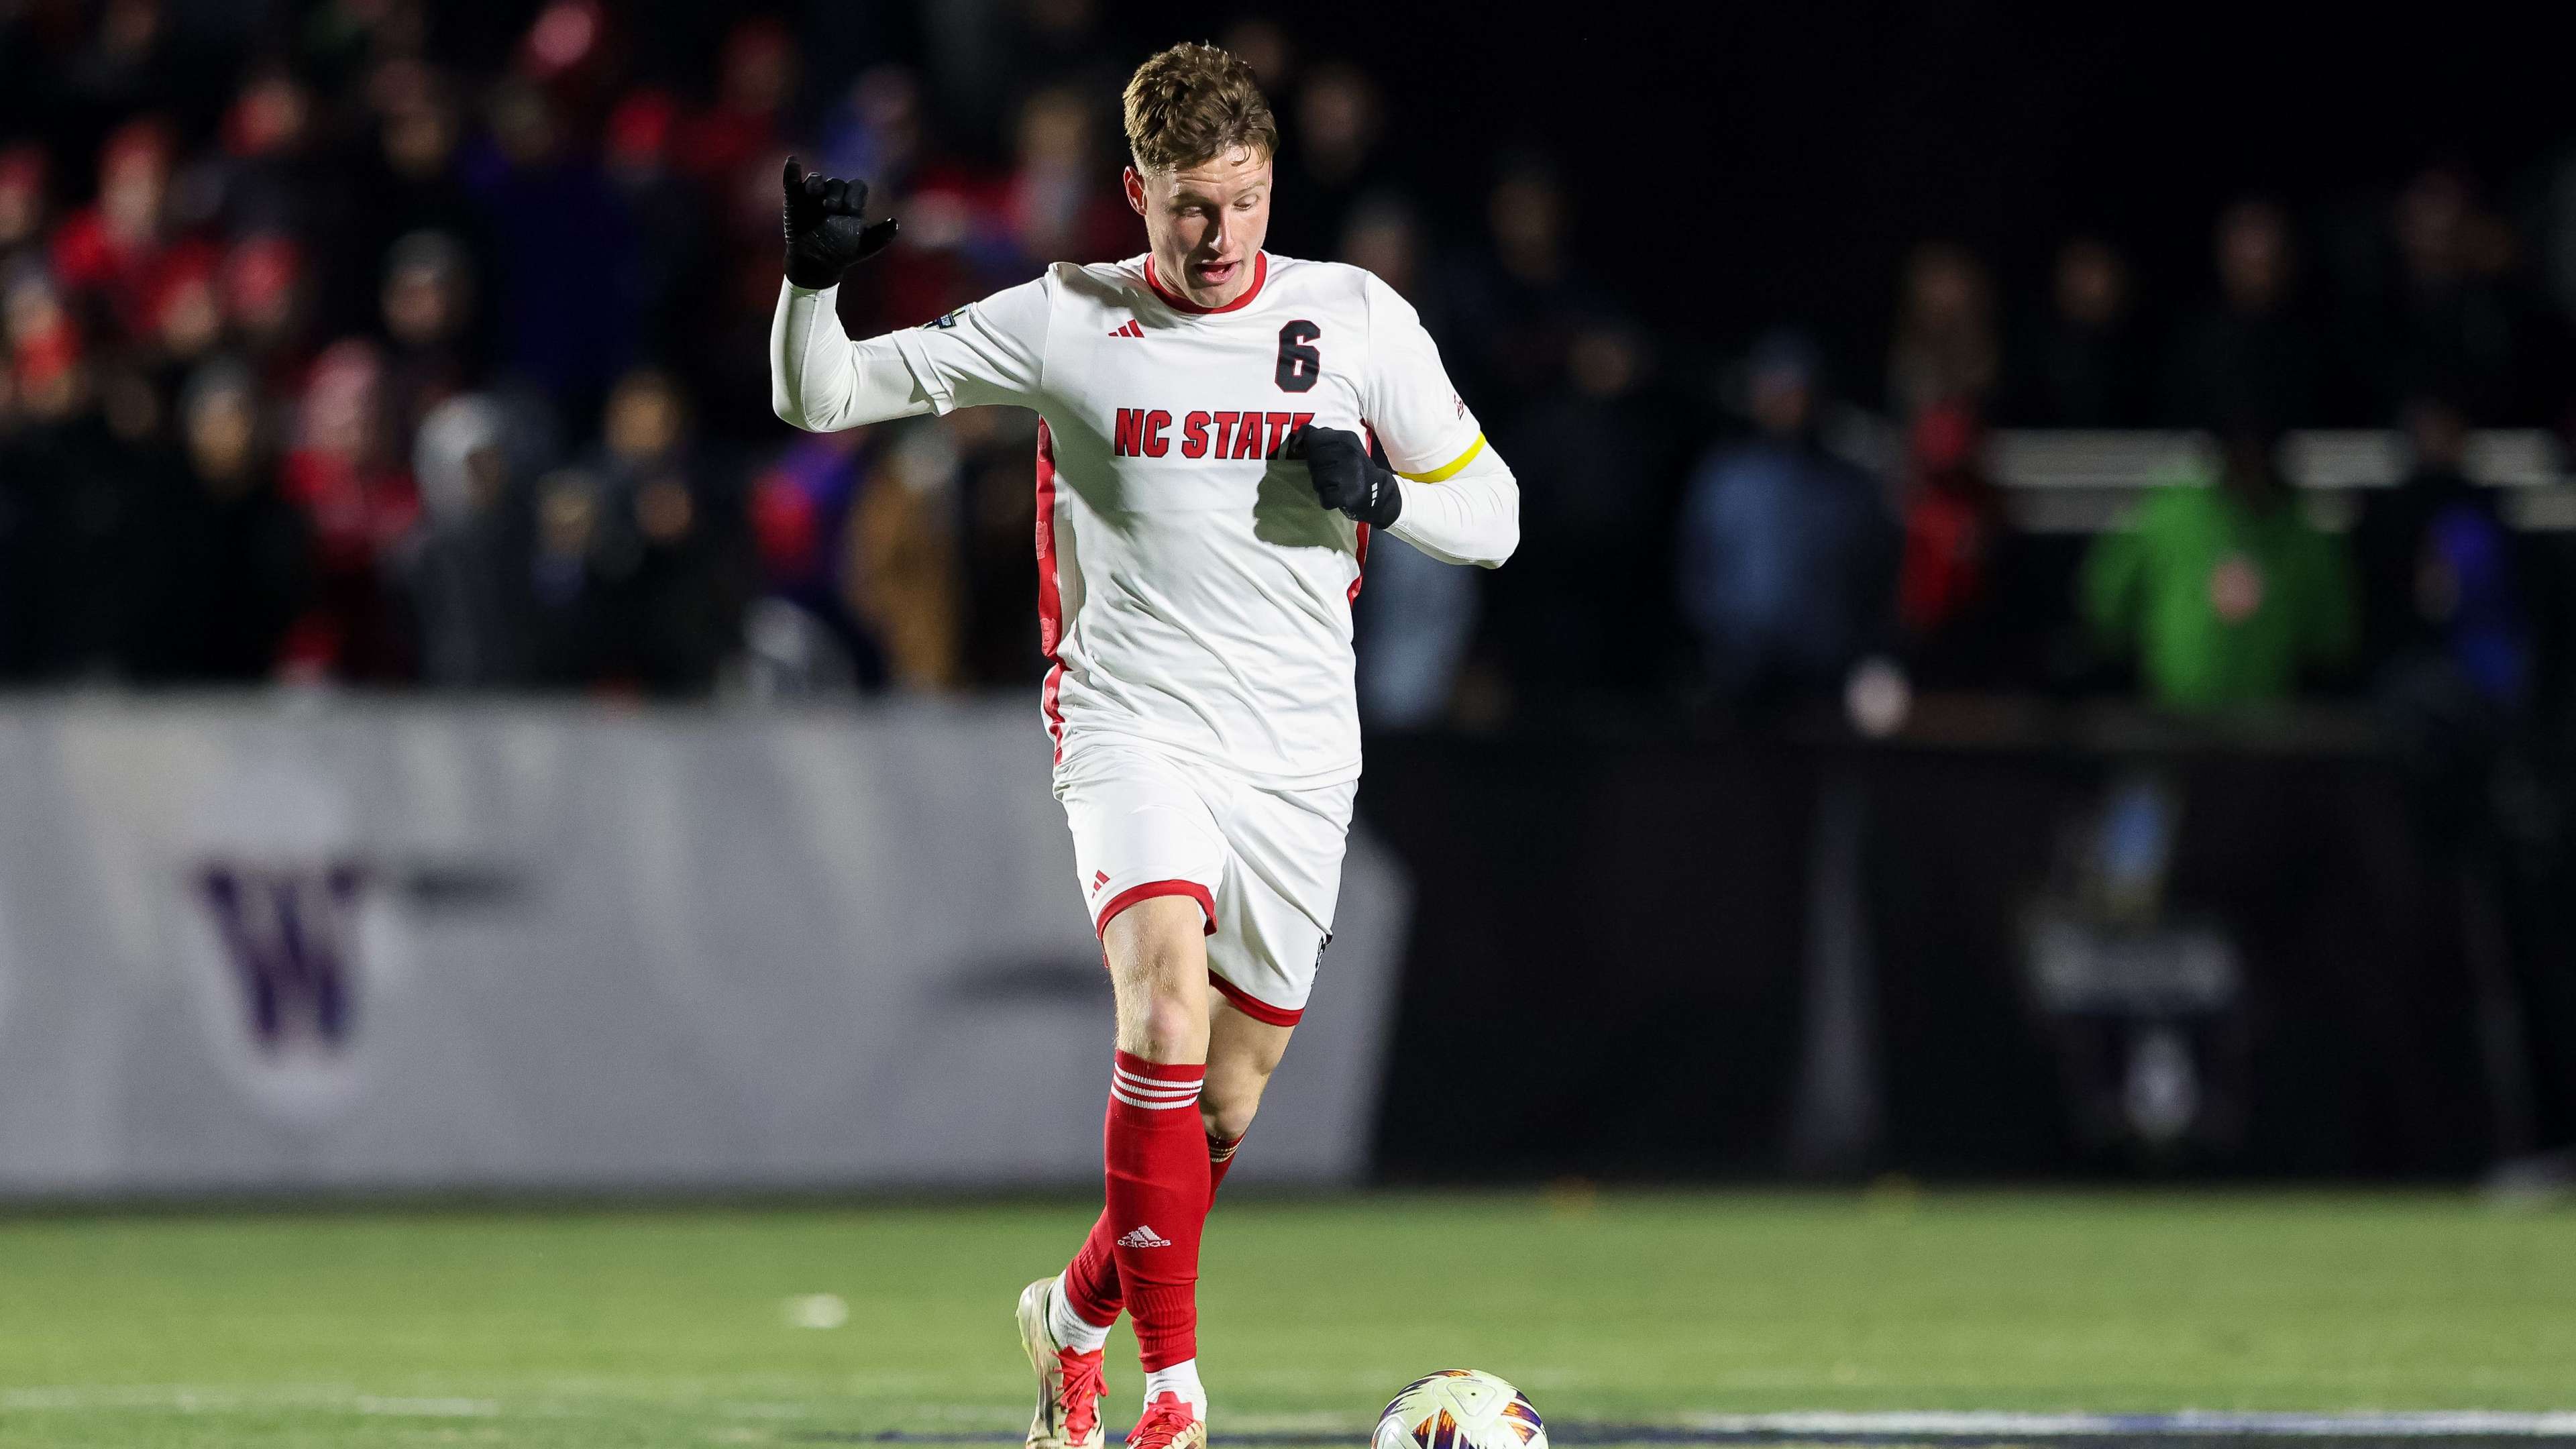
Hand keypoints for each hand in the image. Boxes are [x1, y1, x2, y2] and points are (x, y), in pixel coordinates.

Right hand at [782, 157, 899, 288]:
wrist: (816, 264)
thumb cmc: (843, 254)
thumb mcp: (865, 247)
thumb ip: (882, 236)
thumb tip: (895, 222)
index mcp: (852, 202)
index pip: (857, 187)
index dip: (855, 194)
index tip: (852, 210)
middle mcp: (833, 195)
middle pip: (837, 183)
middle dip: (836, 193)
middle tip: (832, 209)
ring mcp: (814, 196)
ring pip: (816, 180)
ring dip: (816, 183)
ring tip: (815, 193)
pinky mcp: (794, 199)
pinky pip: (792, 181)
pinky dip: (791, 171)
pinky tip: (793, 162)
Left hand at [1285, 424, 1402, 527]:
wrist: (1377, 492)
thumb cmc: (1352, 467)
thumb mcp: (1341, 445)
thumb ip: (1318, 437)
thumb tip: (1296, 441)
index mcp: (1347, 438)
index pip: (1313, 440)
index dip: (1311, 450)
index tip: (1320, 457)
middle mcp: (1350, 454)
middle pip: (1312, 461)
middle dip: (1317, 470)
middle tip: (1331, 474)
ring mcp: (1351, 474)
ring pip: (1316, 480)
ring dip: (1321, 486)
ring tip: (1336, 485)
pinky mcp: (1349, 495)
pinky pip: (1324, 498)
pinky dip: (1328, 500)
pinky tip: (1338, 496)